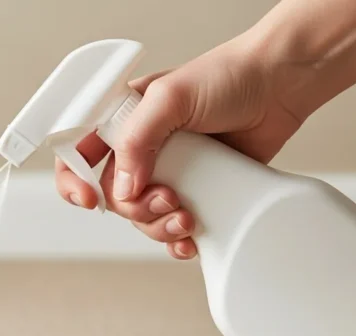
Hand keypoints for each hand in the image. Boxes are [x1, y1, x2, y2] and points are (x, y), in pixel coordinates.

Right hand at [54, 34, 305, 258]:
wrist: (281, 87)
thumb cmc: (228, 76)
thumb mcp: (171, 97)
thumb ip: (138, 139)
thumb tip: (124, 187)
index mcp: (121, 120)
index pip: (78, 155)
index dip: (75, 181)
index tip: (90, 199)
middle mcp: (141, 149)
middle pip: (113, 197)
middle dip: (136, 208)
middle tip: (167, 198)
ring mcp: (169, 172)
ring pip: (143, 217)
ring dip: (159, 226)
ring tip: (186, 216)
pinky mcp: (197, 191)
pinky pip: (174, 226)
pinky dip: (178, 239)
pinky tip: (189, 237)